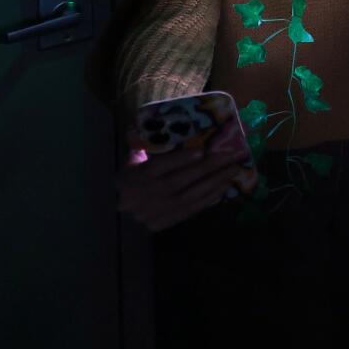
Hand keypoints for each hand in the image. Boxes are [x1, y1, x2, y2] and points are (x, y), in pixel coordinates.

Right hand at [116, 142, 247, 231]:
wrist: (115, 207)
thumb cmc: (128, 176)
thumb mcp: (132, 159)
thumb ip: (149, 146)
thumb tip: (175, 126)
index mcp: (133, 177)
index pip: (156, 167)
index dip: (179, 160)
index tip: (201, 151)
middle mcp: (144, 196)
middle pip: (179, 181)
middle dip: (209, 168)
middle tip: (234, 155)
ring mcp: (154, 212)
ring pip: (189, 197)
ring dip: (215, 183)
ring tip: (233, 170)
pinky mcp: (162, 223)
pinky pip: (190, 211)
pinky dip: (208, 199)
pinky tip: (224, 188)